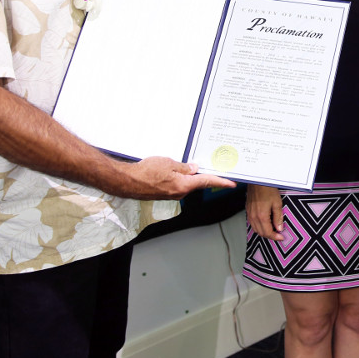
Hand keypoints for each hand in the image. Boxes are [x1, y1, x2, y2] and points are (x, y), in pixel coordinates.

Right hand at [115, 156, 235, 199]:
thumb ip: (183, 167)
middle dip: (204, 175)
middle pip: (197, 183)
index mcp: (183, 185)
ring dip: (190, 176)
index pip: (206, 182)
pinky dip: (180, 178)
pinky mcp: (164, 194)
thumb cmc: (145, 172)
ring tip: (189, 164)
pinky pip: (177, 185)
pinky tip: (176, 170)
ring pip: (186, 184)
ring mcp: (171, 195)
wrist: (127, 182)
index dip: (221, 182)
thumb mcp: (168, 163)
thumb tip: (194, 169)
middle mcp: (179, 193)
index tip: (231, 184)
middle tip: (213, 167)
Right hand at [246, 183, 284, 240]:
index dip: (275, 237)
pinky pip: (252, 223)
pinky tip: (265, 223)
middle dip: (270, 236)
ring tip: (273, 230)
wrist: (257, 180)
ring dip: (264, 232)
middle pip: (261, 233)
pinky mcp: (248, 210)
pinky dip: (259, 227)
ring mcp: (249, 213)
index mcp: (261, 216)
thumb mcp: (277, 203)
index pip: (268, 232)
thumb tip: (279, 228)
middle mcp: (254, 217)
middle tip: (278, 235)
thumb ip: (278, 217)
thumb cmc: (268, 189)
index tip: (281, 237)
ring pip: (256, 229)